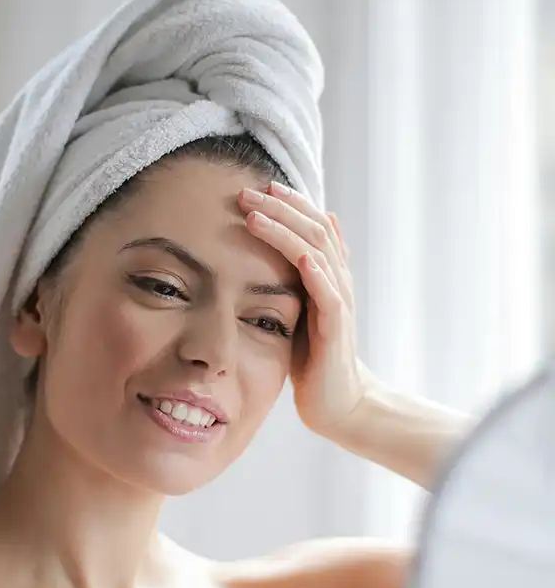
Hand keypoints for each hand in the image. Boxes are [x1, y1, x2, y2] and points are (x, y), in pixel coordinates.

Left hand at [237, 181, 374, 439]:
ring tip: (256, 215)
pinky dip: (316, 272)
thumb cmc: (314, 356)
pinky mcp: (335, 329)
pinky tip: (299, 257)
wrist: (337, 401)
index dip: (290, 203)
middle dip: (280, 207)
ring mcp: (339, 303)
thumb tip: (294, 246)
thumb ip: (296, 278)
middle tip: (247, 191)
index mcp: (328, 273)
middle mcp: (338, 281)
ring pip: (317, 253)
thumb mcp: (301, 309)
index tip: (260, 186)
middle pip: (314, 229)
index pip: (313, 225)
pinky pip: (329, 294)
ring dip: (286, 231)